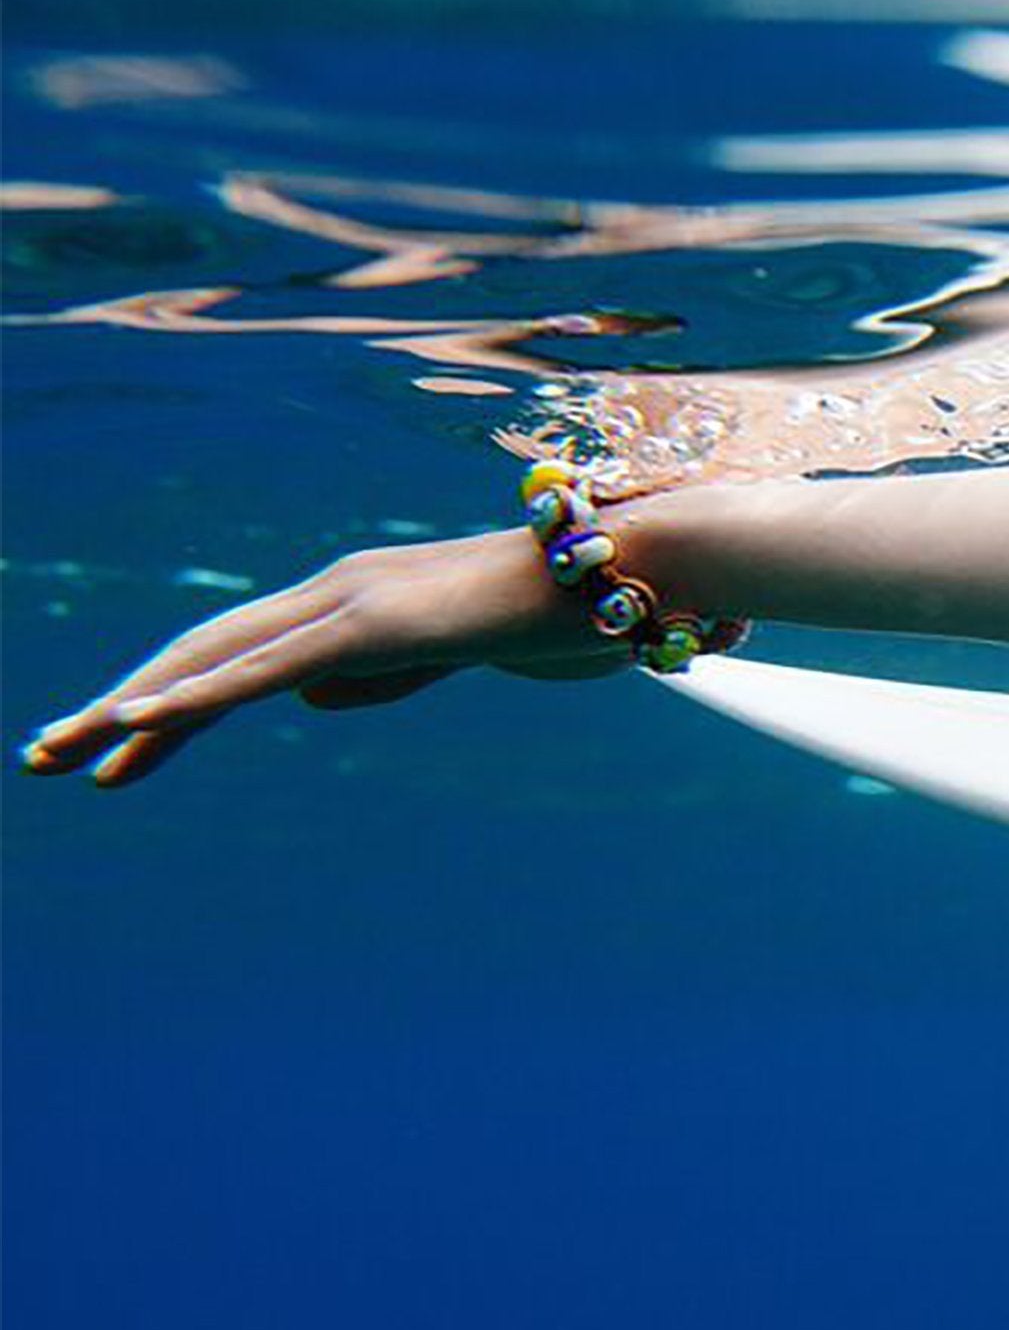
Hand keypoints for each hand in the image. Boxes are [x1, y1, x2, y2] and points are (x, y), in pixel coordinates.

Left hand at [21, 530, 620, 786]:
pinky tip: (136, 723)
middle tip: (43, 757)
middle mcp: (337, 591)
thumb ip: (382, 676)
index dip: (169, 701)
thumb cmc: (566, 612)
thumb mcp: (456, 658)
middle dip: (117, 707)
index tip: (109, 751)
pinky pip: (268, 670)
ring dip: (129, 710)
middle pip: (203, 651)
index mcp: (357, 600)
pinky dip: (195, 696)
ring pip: (215, 659)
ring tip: (60, 755)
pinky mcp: (374, 626)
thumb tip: (306, 701)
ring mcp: (351, 603)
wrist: (630, 572)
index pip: (240, 654)